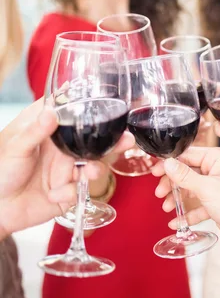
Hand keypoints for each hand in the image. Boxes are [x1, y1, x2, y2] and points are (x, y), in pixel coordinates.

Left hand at [0, 102, 133, 237]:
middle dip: (112, 140)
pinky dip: (69, 192)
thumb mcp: (15, 148)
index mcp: (46, 127)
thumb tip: (51, 113)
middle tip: (127, 139)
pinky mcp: (69, 189)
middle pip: (92, 139)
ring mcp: (66, 167)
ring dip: (95, 169)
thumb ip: (35, 131)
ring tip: (89, 173)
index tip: (109, 102)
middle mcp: (60, 146)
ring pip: (93, 164)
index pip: (71, 111)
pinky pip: (80, 188)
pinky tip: (53, 194)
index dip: (90, 106)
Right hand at [151, 146, 219, 246]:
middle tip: (159, 193)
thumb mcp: (206, 188)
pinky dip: (187, 213)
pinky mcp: (216, 202)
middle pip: (187, 172)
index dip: (170, 163)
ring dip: (177, 198)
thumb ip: (185, 176)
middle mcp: (217, 169)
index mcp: (217, 158)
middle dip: (172, 183)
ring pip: (190, 189)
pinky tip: (177, 223)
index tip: (155, 171)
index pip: (187, 155)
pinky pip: (197, 205)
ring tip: (166, 207)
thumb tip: (167, 163)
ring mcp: (216, 186)